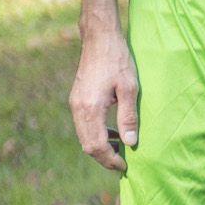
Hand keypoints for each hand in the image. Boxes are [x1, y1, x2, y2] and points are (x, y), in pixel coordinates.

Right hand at [69, 0, 138, 172]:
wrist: (99, 38)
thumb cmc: (118, 59)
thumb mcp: (129, 88)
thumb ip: (128, 117)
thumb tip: (130, 143)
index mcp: (90, 108)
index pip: (97, 145)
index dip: (110, 160)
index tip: (125, 166)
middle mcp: (77, 108)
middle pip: (87, 145)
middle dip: (104, 158)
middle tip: (122, 163)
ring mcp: (75, 104)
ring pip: (84, 136)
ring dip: (100, 147)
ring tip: (120, 149)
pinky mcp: (77, 99)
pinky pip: (83, 125)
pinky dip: (96, 134)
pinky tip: (113, 132)